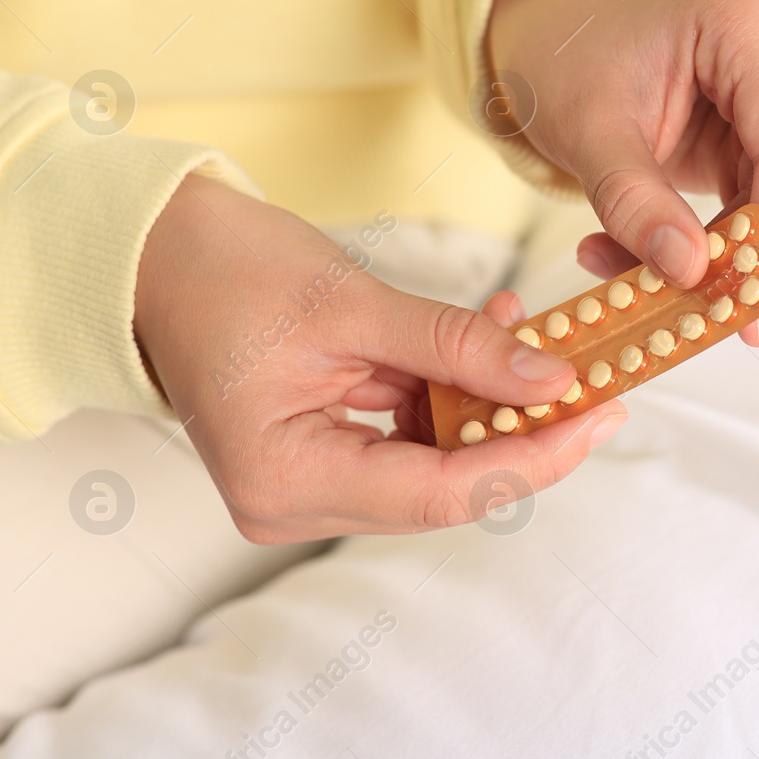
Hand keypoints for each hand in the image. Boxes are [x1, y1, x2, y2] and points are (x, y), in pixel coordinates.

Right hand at [133, 176, 625, 542]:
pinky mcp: (319, 460)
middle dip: (524, 435)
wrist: (156, 253)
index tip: (601, 417)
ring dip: (492, 409)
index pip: (443, 493)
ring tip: (542, 345)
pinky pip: (409, 441)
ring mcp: (303, 488)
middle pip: (444, 490)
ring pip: (435, 466)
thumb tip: (553, 380)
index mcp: (284, 479)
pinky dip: (455, 397)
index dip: (533, 459)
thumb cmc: (227, 270)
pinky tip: (490, 342)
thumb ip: (457, 347)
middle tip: (597, 386)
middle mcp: (290, 505)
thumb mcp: (354, 305)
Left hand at [485, 0, 758, 345]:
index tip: (754, 315)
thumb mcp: (586, 129)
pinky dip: (713, 240)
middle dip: (748, 258)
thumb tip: (689, 273)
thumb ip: (633, 202)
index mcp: (751, 19)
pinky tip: (652, 265)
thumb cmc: (571, 53)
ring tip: (645, 291)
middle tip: (701, 328)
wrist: (565, 29)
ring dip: (722, 255)